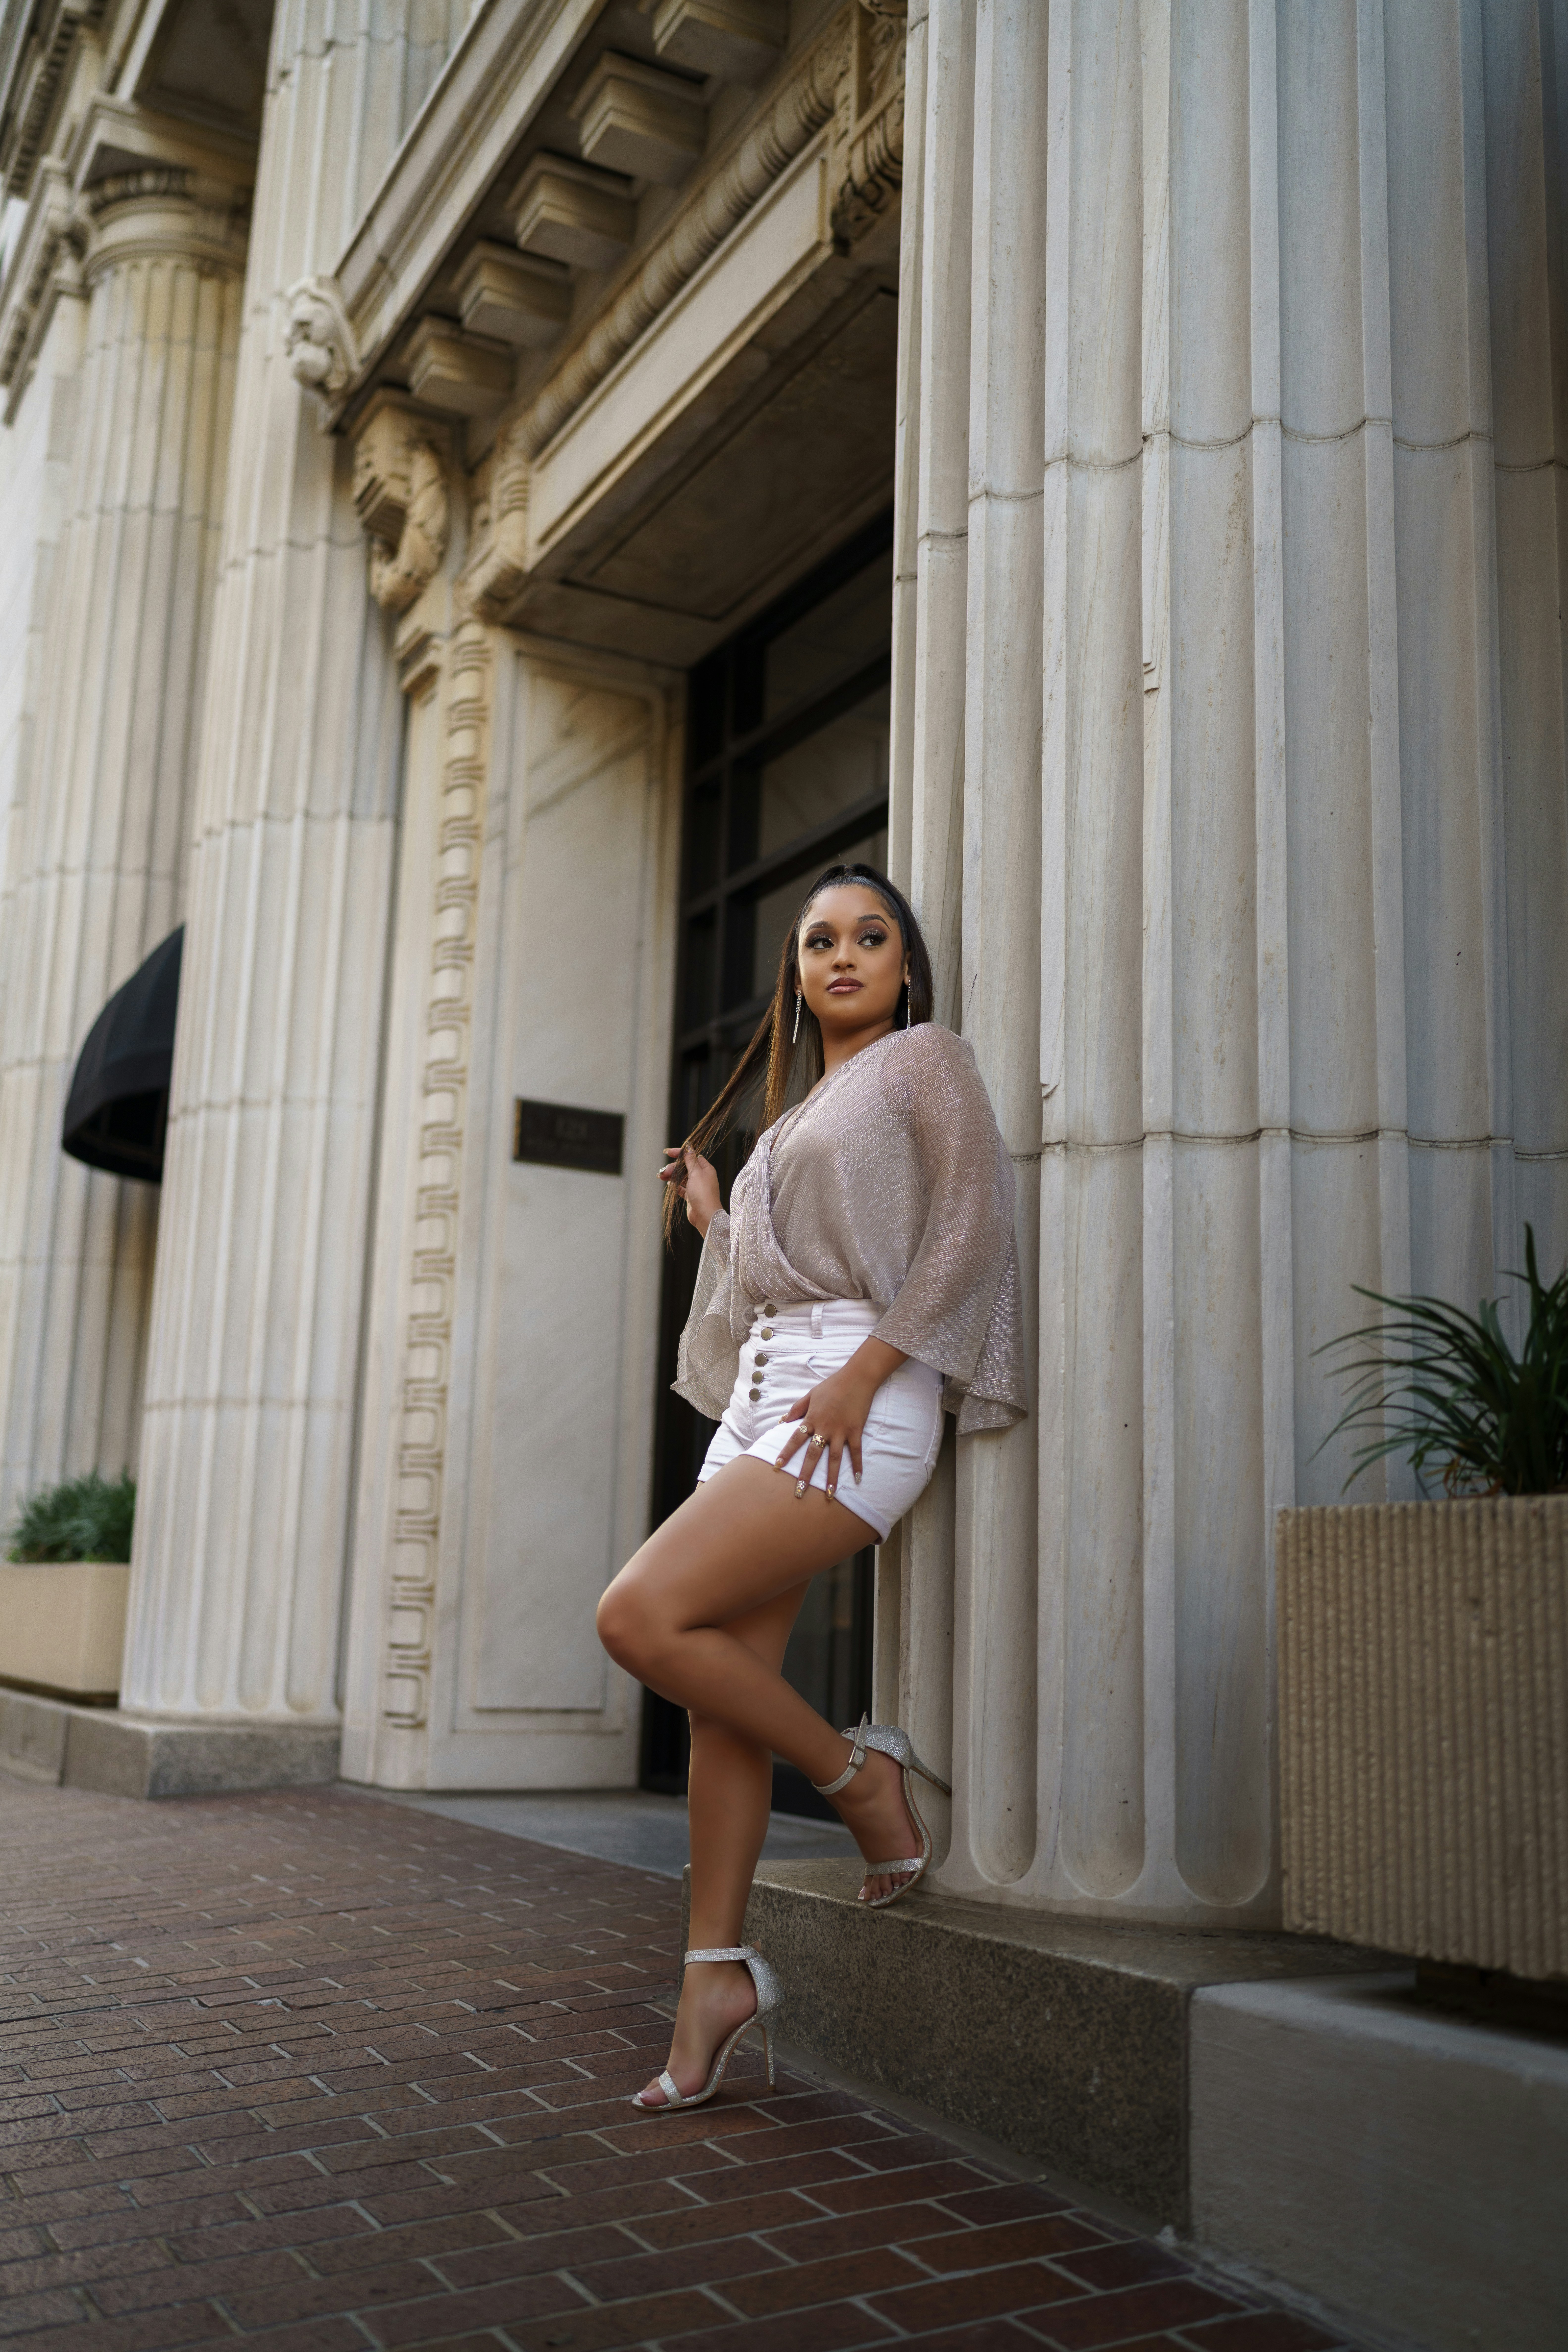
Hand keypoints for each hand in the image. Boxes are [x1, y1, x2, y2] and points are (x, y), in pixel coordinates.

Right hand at [659, 1145, 719, 1235]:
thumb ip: (690, 1160)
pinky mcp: (691, 1196)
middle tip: (664, 1171)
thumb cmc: (703, 1193)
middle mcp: (702, 1177)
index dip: (680, 1154)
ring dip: (672, 1176)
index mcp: (705, 1169)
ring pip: (682, 1177)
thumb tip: (689, 1147)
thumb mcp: (696, 1173)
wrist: (705, 1215)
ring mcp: (696, 1187)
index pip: (692, 1157)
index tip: (668, 1153)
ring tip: (661, 1177)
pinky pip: (681, 1188)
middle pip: (685, 1167)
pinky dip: (675, 1185)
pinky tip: (669, 1184)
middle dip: (673, 1168)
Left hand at [773, 1338, 905, 1501]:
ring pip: (834, 1458)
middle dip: (806, 1475)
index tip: (777, 1466)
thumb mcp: (810, 1394)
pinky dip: (857, 1465)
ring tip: (829, 1495)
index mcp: (812, 1419)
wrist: (856, 1378)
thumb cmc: (832, 1385)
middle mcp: (825, 1428)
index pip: (795, 1439)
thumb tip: (782, 1421)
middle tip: (799, 1492)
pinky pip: (856, 1451)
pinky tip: (858, 1479)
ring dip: (831, 1477)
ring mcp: (841, 1431)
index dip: (786, 1453)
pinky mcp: (855, 1431)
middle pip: (813, 1455)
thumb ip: (797, 1409)